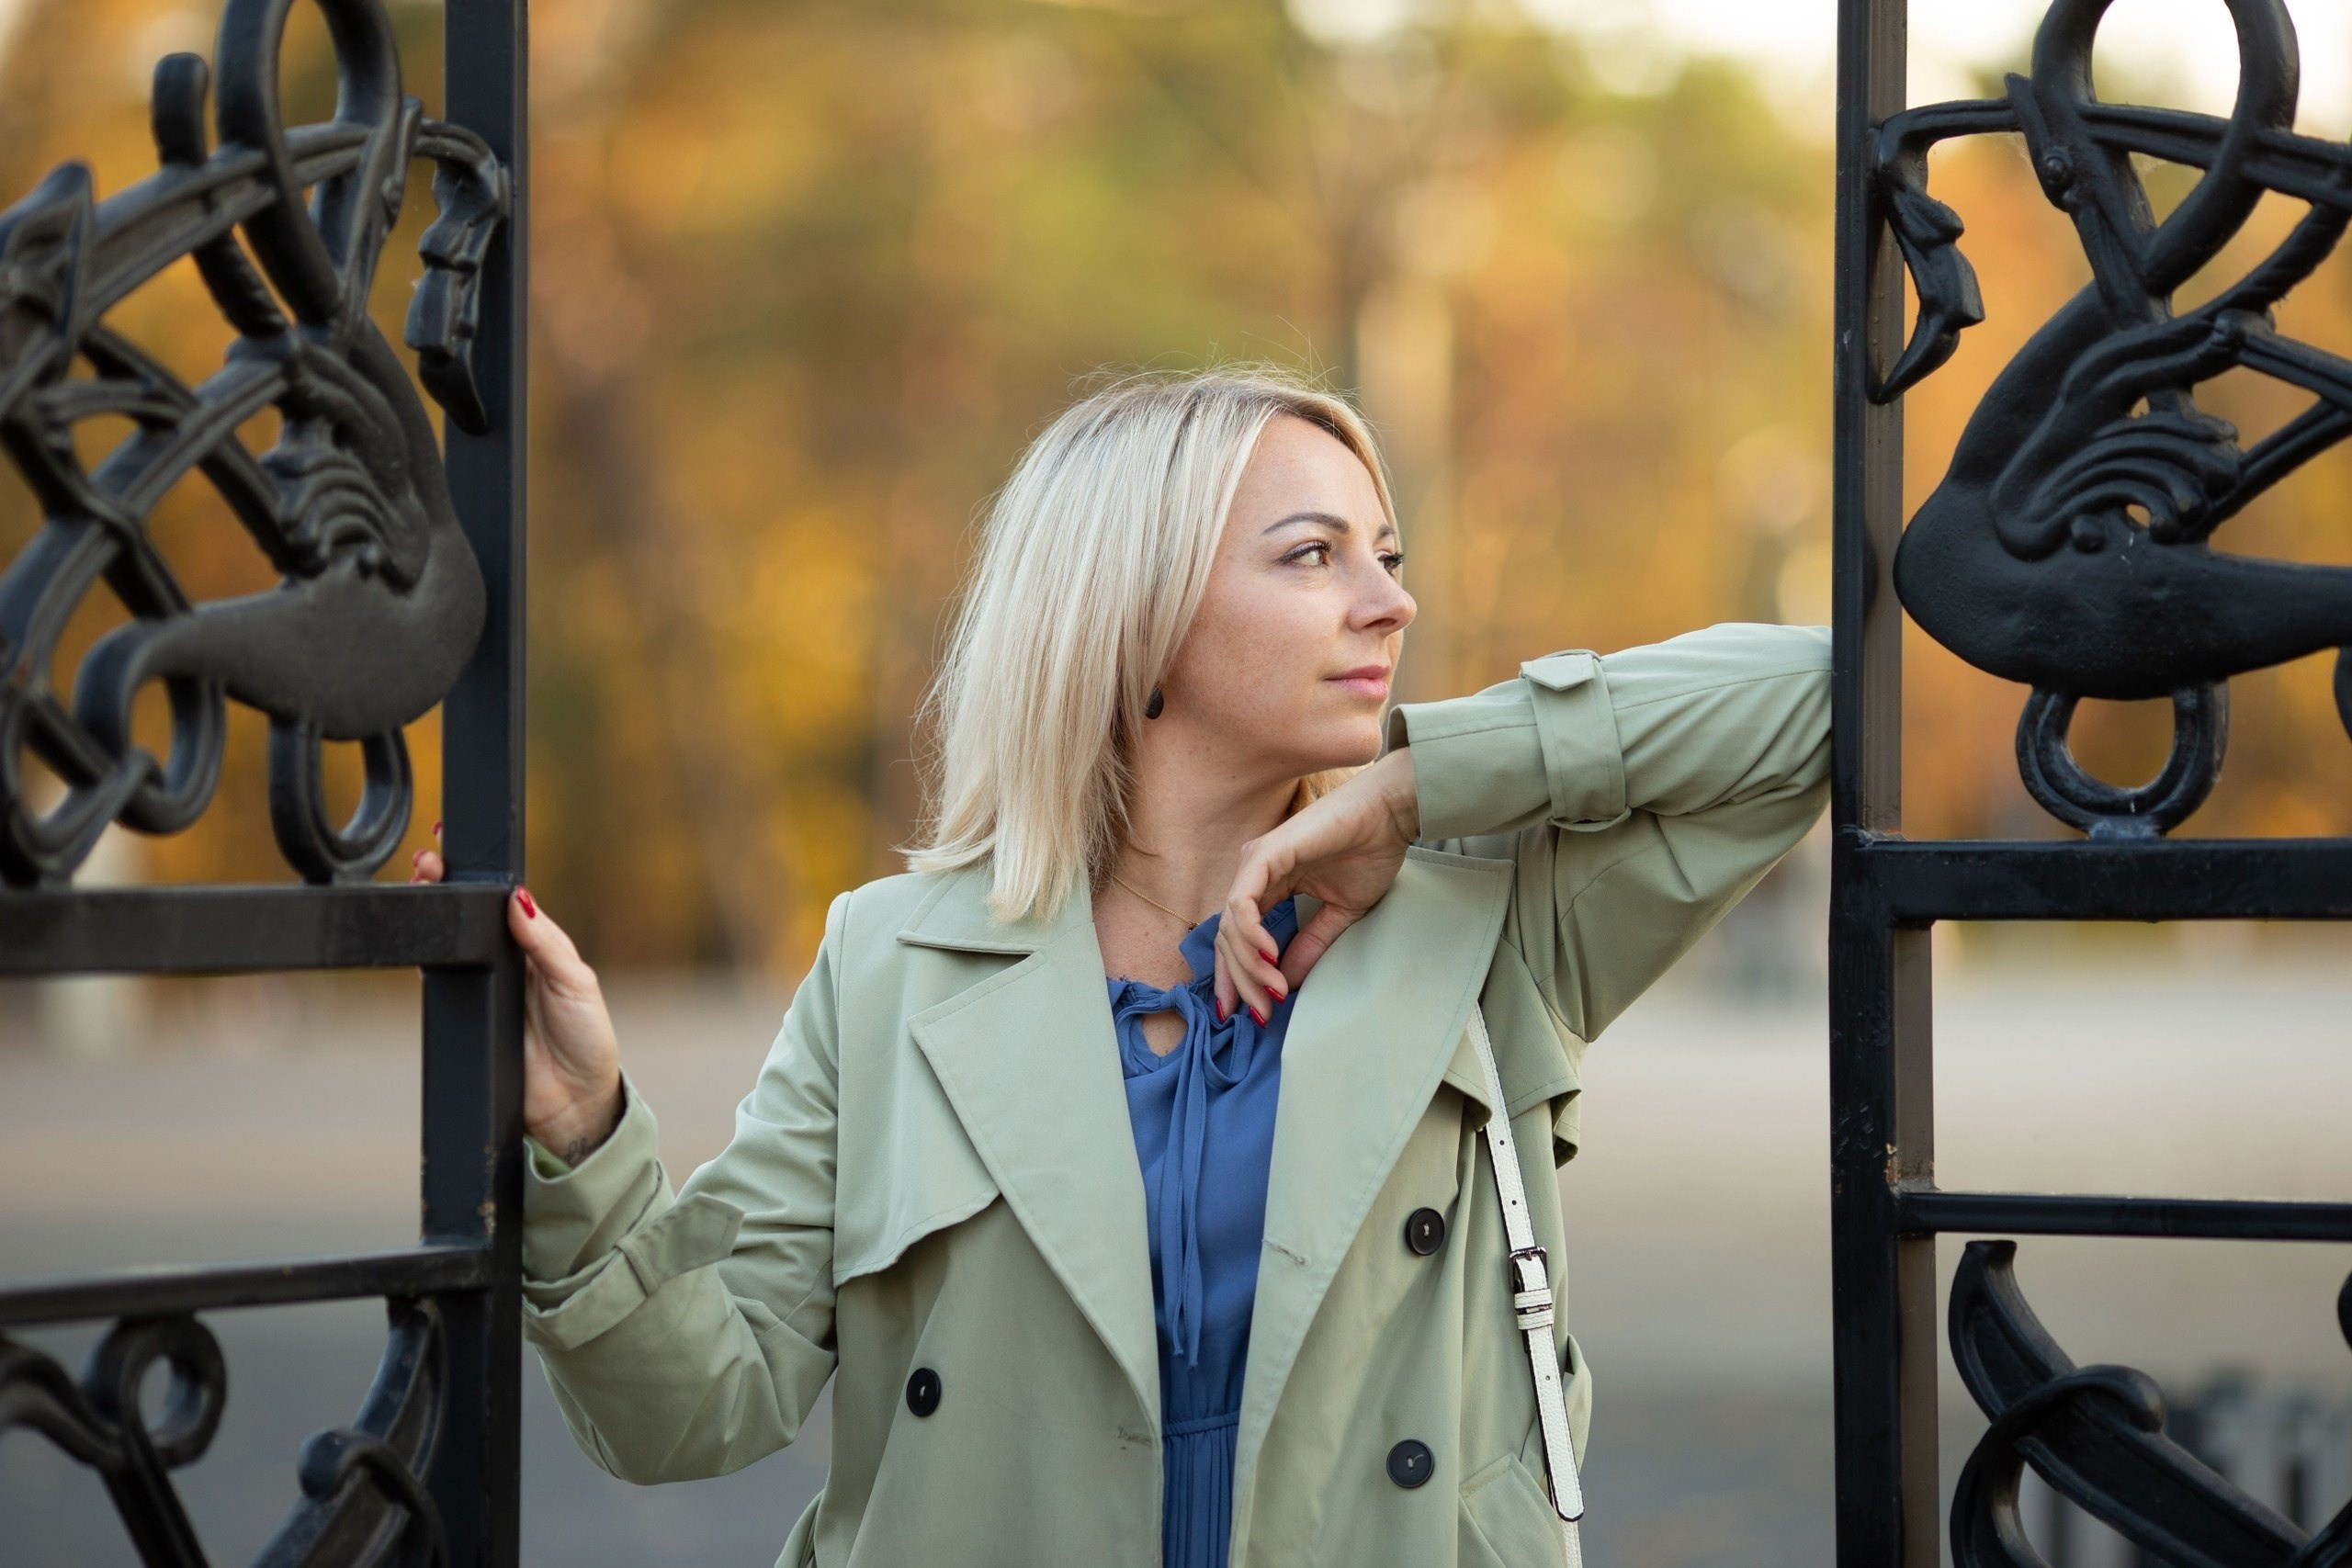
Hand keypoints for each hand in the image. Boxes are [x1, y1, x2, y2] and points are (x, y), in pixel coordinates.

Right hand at [411, 823, 623, 1163]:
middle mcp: (505, 959)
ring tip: (423, 882)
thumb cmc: (587, 1038)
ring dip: (432, 911)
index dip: (480, 871)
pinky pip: (439, 979)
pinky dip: (427, 956)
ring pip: (448, 939)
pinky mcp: (460, 1010)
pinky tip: (423, 935)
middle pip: (468, 911)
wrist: (572, 1103)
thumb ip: (545, 943)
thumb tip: (516, 899)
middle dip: (445, 880)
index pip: (502, 897)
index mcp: (537, 944)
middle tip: (428, 861)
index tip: (458, 844)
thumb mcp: (577, 983)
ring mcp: (479, 983)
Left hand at [1214, 749, 1419, 1025]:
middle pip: (1228, 938)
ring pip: (1232, 926)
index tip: (1252, 1014)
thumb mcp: (1337, 914)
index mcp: (1267, 885)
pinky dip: (1252, 935)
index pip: (1237, 939)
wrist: (1390, 816)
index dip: (1238, 978)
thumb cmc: (1370, 853)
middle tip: (1260, 1014)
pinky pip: (1243, 903)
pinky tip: (1270, 957)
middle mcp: (1253, 874)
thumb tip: (1285, 984)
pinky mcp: (1265, 855)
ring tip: (1272, 992)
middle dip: (1240, 982)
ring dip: (1249, 965)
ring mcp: (1255, 863)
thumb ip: (1309, 945)